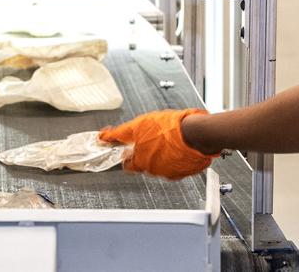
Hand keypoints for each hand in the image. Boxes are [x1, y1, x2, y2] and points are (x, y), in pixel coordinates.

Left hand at [99, 108, 217, 180]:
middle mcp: (154, 171)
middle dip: (146, 152)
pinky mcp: (185, 171)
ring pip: (161, 164)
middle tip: (152, 138)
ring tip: (168, 139)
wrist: (195, 132)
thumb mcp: (138, 125)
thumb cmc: (169, 129)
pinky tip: (179, 145)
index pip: (127, 165)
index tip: (129, 147)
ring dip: (162, 153)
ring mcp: (170, 172)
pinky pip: (177, 165)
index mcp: (141, 162)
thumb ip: (119, 134)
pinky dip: (177, 157)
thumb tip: (103, 136)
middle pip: (144, 163)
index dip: (128, 154)